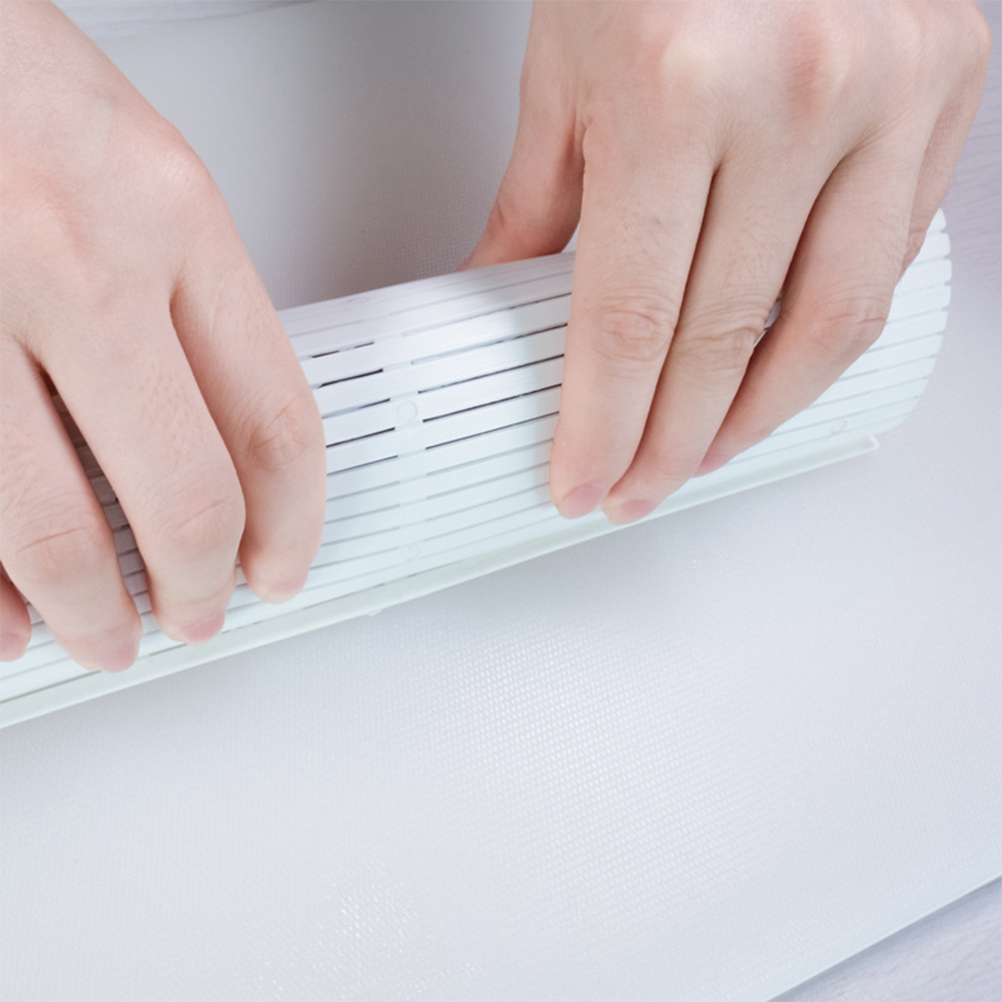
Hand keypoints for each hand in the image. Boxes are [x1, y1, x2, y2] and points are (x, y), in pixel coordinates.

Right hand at [0, 1, 326, 669]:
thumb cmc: (4, 76)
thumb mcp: (143, 164)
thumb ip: (192, 303)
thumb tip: (221, 442)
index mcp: (171, 214)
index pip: (277, 421)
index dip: (294, 521)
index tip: (284, 561)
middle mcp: (76, 266)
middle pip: (184, 495)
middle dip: (201, 586)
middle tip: (202, 613)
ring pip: (56, 527)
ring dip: (93, 608)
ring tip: (109, 634)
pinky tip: (9, 614)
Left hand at [463, 0, 989, 522]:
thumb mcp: (566, 62)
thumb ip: (538, 199)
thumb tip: (508, 296)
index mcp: (673, 89)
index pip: (626, 322)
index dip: (601, 426)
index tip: (583, 480)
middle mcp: (792, 96)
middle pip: (720, 343)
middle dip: (668, 442)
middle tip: (635, 486)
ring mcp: (884, 96)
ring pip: (823, 329)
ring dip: (754, 417)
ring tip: (702, 455)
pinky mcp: (944, 97)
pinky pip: (885, 265)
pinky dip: (826, 342)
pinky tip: (777, 378)